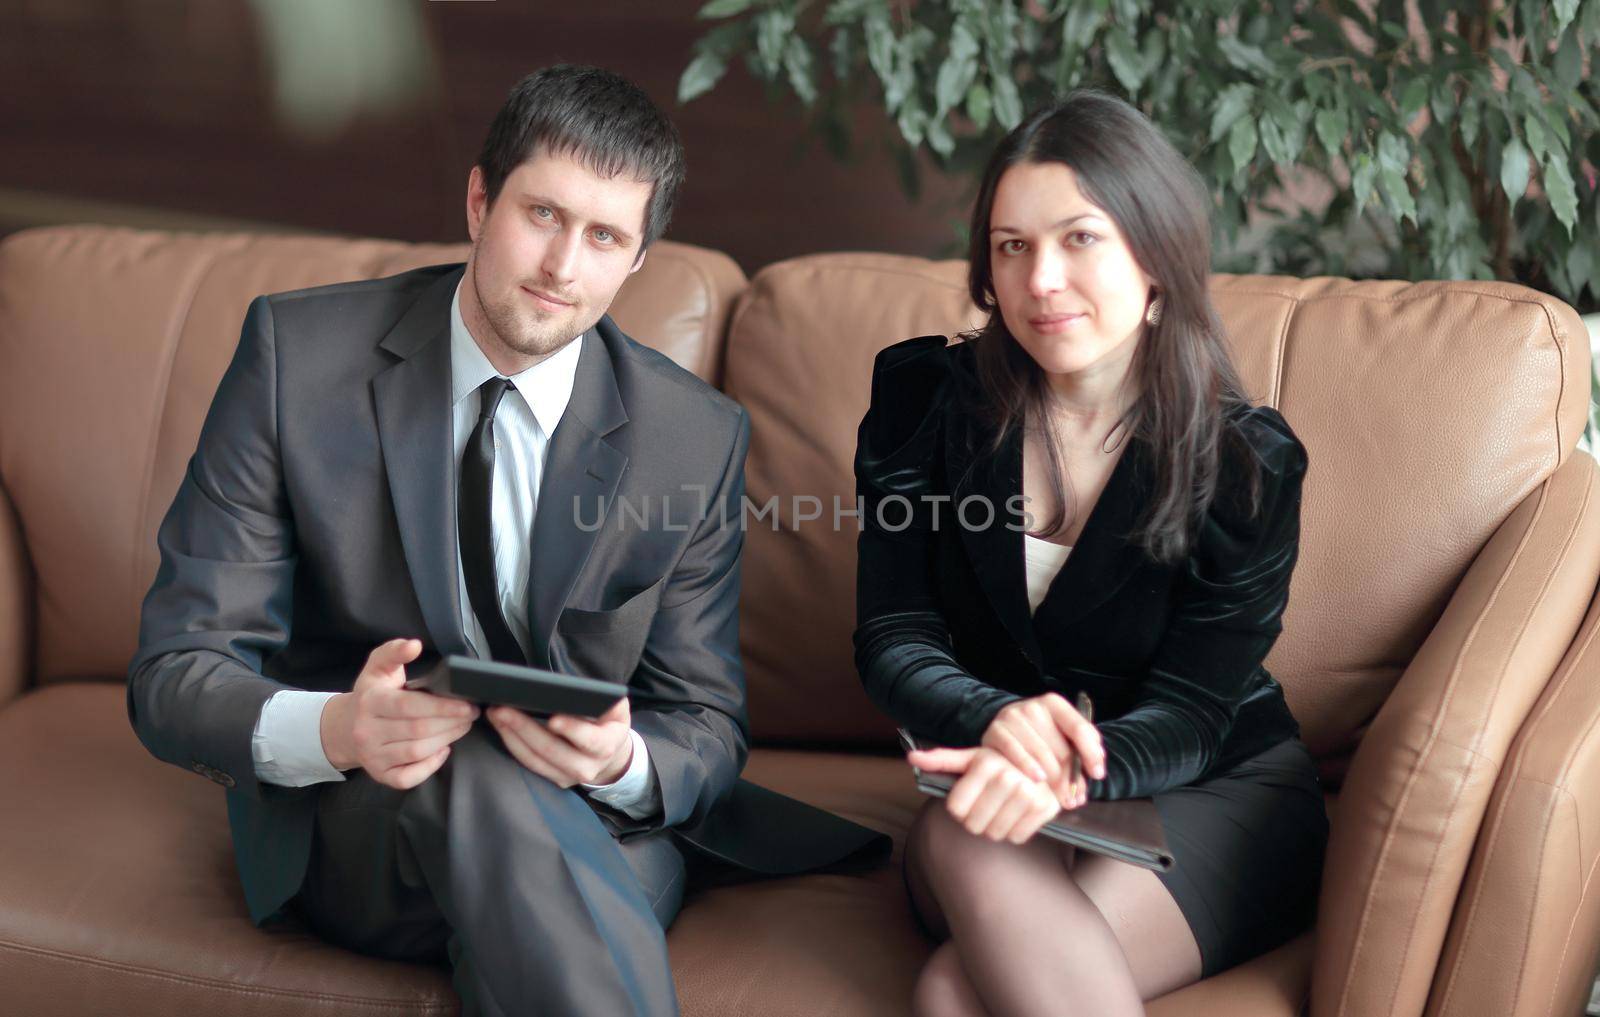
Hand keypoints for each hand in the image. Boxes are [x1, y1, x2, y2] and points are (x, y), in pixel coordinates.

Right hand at [320, 638, 479, 788]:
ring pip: (416, 752)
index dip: (442, 706)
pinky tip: (442, 750)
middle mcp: (367, 731)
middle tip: (470, 714)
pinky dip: (430, 766)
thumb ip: (394, 652)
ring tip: (462, 727)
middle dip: (451, 722)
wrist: (344, 728)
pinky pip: (408, 777)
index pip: (409, 706)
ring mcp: (372, 756)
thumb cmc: (370, 695)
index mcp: (370, 702)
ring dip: (446, 739)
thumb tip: (414, 645)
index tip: (466, 704)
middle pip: (418, 730)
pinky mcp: (380, 774)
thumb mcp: (378, 668)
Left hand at [487, 697, 633, 787]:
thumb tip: (580, 689)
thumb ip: (604, 699)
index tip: (553, 718)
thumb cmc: (609, 723)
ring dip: (512, 736)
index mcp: (606, 745)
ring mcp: (568, 776)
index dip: (572, 730)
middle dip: (525, 728)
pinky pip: (529, 763)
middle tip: (504, 709)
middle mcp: (587, 766)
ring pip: (535, 759)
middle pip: (552, 750)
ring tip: (496, 715)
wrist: (610, 755)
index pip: (590, 740)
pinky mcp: (553, 778)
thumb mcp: (615, 708)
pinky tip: (501, 727)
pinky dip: (513, 744)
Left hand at [908, 746, 1061, 843]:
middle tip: (987, 806)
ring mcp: (1028, 792)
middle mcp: (1007, 776)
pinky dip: (1015, 831)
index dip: (960, 810)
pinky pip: (1017, 837)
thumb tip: (911, 756)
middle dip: (977, 820)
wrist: (1041, 765)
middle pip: (974, 825)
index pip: (956, 809)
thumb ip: (941, 760)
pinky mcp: (1045, 807)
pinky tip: (1018, 814)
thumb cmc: (998, 765)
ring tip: (1002, 809)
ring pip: (995, 834)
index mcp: (985, 763)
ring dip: (995, 828)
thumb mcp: (970, 758)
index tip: (970, 799)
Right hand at [981, 693, 1105, 806]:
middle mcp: (1033, 707)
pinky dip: (1028, 767)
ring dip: (1054, 781)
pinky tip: (1038, 780)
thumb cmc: (1039, 736)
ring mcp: (1012, 717)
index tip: (1098, 774)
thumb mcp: (1061, 736)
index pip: (1079, 728)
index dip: (1091, 753)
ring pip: (1041, 754)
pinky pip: (1015, 753)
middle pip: (1060, 748)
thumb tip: (1093, 774)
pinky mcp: (995, 731)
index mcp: (1054, 704)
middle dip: (1072, 777)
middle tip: (1077, 797)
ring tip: (1063, 799)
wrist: (1003, 729)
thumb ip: (1081, 750)